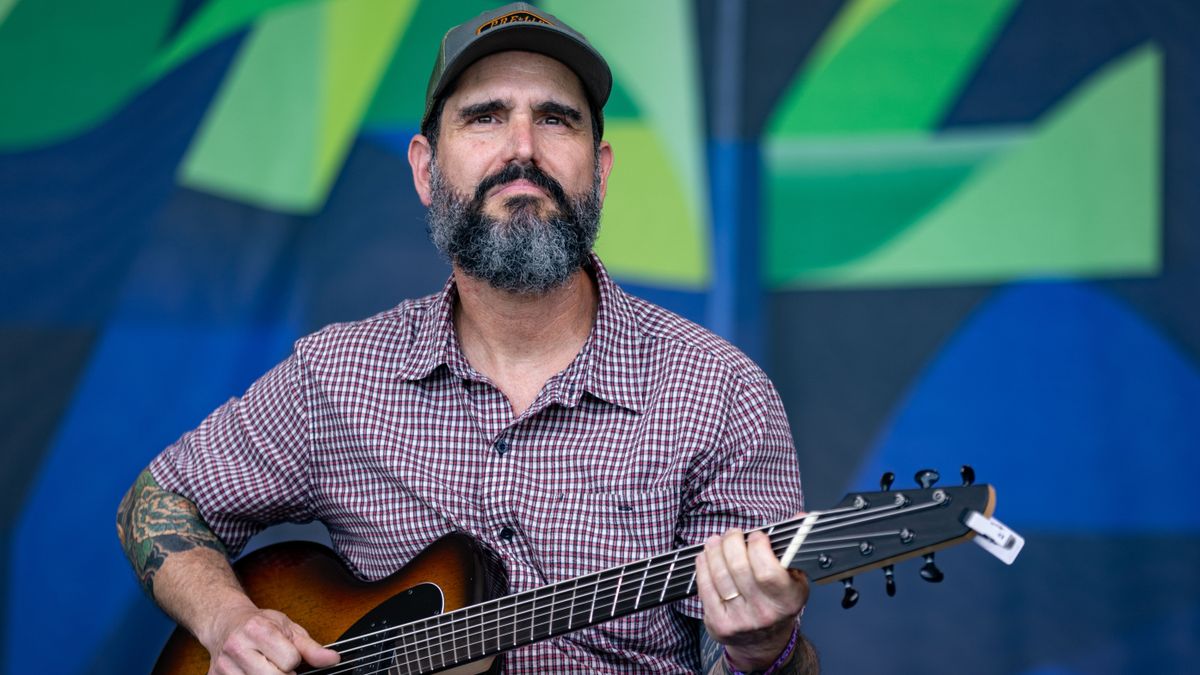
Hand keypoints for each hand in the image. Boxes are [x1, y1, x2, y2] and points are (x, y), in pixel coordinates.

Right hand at [202, 604, 339, 674]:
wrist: (225, 623)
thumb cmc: (258, 624)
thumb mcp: (288, 628)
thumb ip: (311, 648)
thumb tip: (333, 659)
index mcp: (257, 629)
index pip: (289, 660)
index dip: (293, 660)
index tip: (289, 656)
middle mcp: (237, 647)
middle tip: (280, 666)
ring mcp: (223, 665)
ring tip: (267, 667)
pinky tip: (254, 672)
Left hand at [695, 525, 809, 670]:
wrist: (764, 642)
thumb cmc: (779, 602)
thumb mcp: (795, 579)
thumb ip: (794, 548)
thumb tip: (800, 517)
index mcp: (787, 600)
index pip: (768, 571)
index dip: (759, 547)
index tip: (757, 535)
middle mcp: (764, 612)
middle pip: (739, 569)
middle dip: (732, 543)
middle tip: (733, 533)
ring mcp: (740, 620)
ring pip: (720, 576)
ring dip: (714, 551)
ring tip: (716, 541)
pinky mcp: (719, 624)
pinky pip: (705, 589)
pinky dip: (703, 567)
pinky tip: (705, 556)